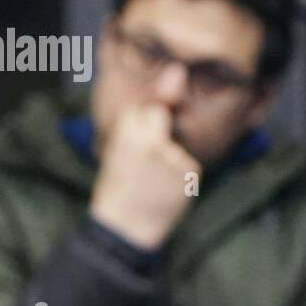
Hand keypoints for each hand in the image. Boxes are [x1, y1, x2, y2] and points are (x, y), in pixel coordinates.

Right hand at [89, 104, 200, 249]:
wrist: (124, 233)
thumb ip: (141, 118)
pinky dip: (178, 175)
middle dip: (154, 133)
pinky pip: (187, 163)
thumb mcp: (115, 152)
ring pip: (176, 142)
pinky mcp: (190, 170)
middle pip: (161, 114)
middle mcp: (152, 140)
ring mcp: (173, 155)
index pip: (140, 109)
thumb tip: (177, 73)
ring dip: (168, 158)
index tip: (128, 152)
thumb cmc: (115, 193)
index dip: (135, 128)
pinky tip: (163, 191)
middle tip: (141, 165)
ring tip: (151, 184)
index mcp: (126, 133)